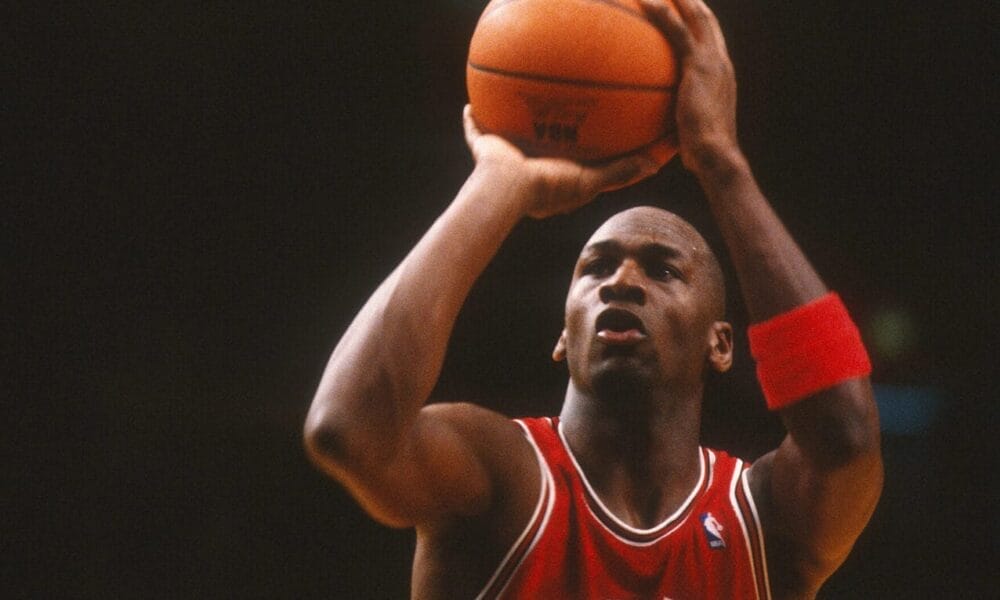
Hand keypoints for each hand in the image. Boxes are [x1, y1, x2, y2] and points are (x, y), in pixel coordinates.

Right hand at [463, 105, 673, 219]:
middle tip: (557, 115)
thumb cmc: (548, 187)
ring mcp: (503, 160)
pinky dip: (472, 120)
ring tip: (514, 104)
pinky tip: (470, 105)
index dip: (580, 153)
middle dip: (546, 135)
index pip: (570, 164)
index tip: (592, 138)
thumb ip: (618, 172)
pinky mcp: (483, 150)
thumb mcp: (588, 181)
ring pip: (507, 138)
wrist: (508, 188)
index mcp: (553, 180)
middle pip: (538, 148)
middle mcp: (528, 169)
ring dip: (508, 124)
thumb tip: (652, 166)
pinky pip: (475, 131)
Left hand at [641, 0, 739, 172]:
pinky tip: (644, 1)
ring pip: (695, 17)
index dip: (700, 22)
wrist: (715, 154)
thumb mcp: (690, 132)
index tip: (686, 10)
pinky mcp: (698, 65)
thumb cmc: (701, 154)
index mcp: (721, 75)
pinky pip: (676, 31)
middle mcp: (721, 62)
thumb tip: (660, 132)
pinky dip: (662, 12)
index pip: (711, 40)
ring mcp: (712, 61)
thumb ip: (678, 121)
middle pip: (707, 21)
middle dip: (692, 2)